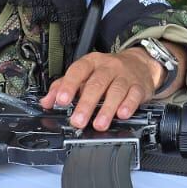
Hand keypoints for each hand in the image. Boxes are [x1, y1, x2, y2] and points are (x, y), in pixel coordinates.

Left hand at [40, 50, 162, 130]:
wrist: (140, 63)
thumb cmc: (108, 71)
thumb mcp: (85, 74)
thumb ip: (63, 86)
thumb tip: (46, 102)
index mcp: (91, 62)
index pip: (78, 71)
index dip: (69, 86)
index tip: (62, 101)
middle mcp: (108, 67)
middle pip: (96, 84)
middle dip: (86, 104)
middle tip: (78, 121)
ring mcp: (125, 76)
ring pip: (115, 90)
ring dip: (107, 109)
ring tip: (99, 124)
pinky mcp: (139, 86)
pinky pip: (134, 95)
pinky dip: (128, 105)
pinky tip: (122, 114)